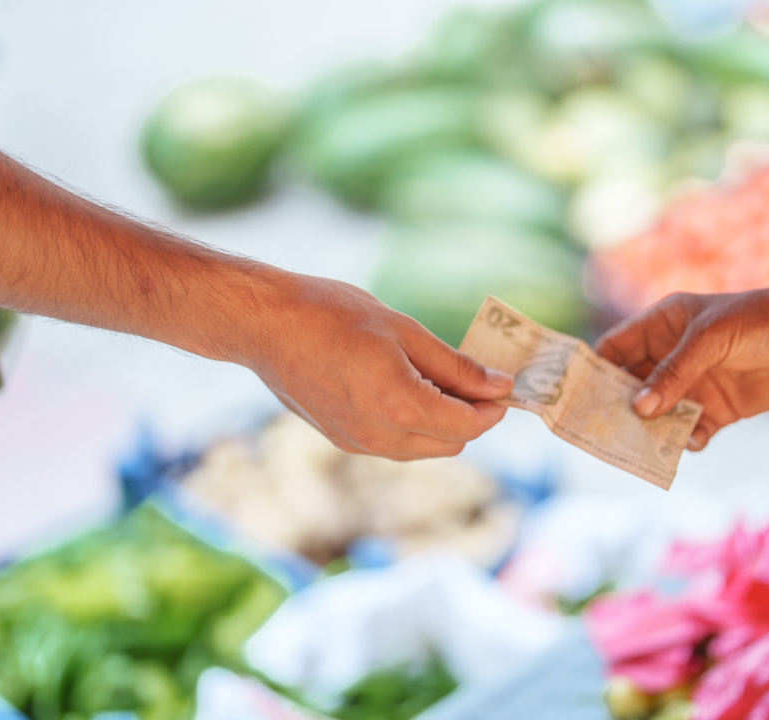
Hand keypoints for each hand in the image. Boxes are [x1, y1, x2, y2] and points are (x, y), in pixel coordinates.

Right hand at [231, 272, 513, 459]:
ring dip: (443, 423)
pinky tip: (406, 387)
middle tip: (476, 378)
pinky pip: (396, 445)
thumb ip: (456, 366)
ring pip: (424, 449)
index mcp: (400, 407)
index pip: (468, 426)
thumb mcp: (405, 331)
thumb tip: (499, 386)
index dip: (493, 407)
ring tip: (440, 379)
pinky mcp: (342, 440)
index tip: (503, 383)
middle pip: (451, 444)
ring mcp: (358, 443)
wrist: (265, 325)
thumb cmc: (333, 314)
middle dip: (471, 417)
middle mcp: (380, 437)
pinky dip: (414, 425)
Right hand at [596, 290, 768, 450]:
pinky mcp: (718, 409)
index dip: (595, 369)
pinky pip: (690, 430)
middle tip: (602, 430)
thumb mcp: (710, 340)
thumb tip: (639, 408)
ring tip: (642, 446)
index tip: (576, 396)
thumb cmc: (761, 322)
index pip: (616, 347)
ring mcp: (695, 384)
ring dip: (651, 429)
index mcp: (663, 325)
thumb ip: (673, 373)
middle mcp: (673, 356)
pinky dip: (686, 439)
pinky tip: (693, 440)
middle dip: (619, 407)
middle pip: (631, 385)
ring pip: (658, 413)